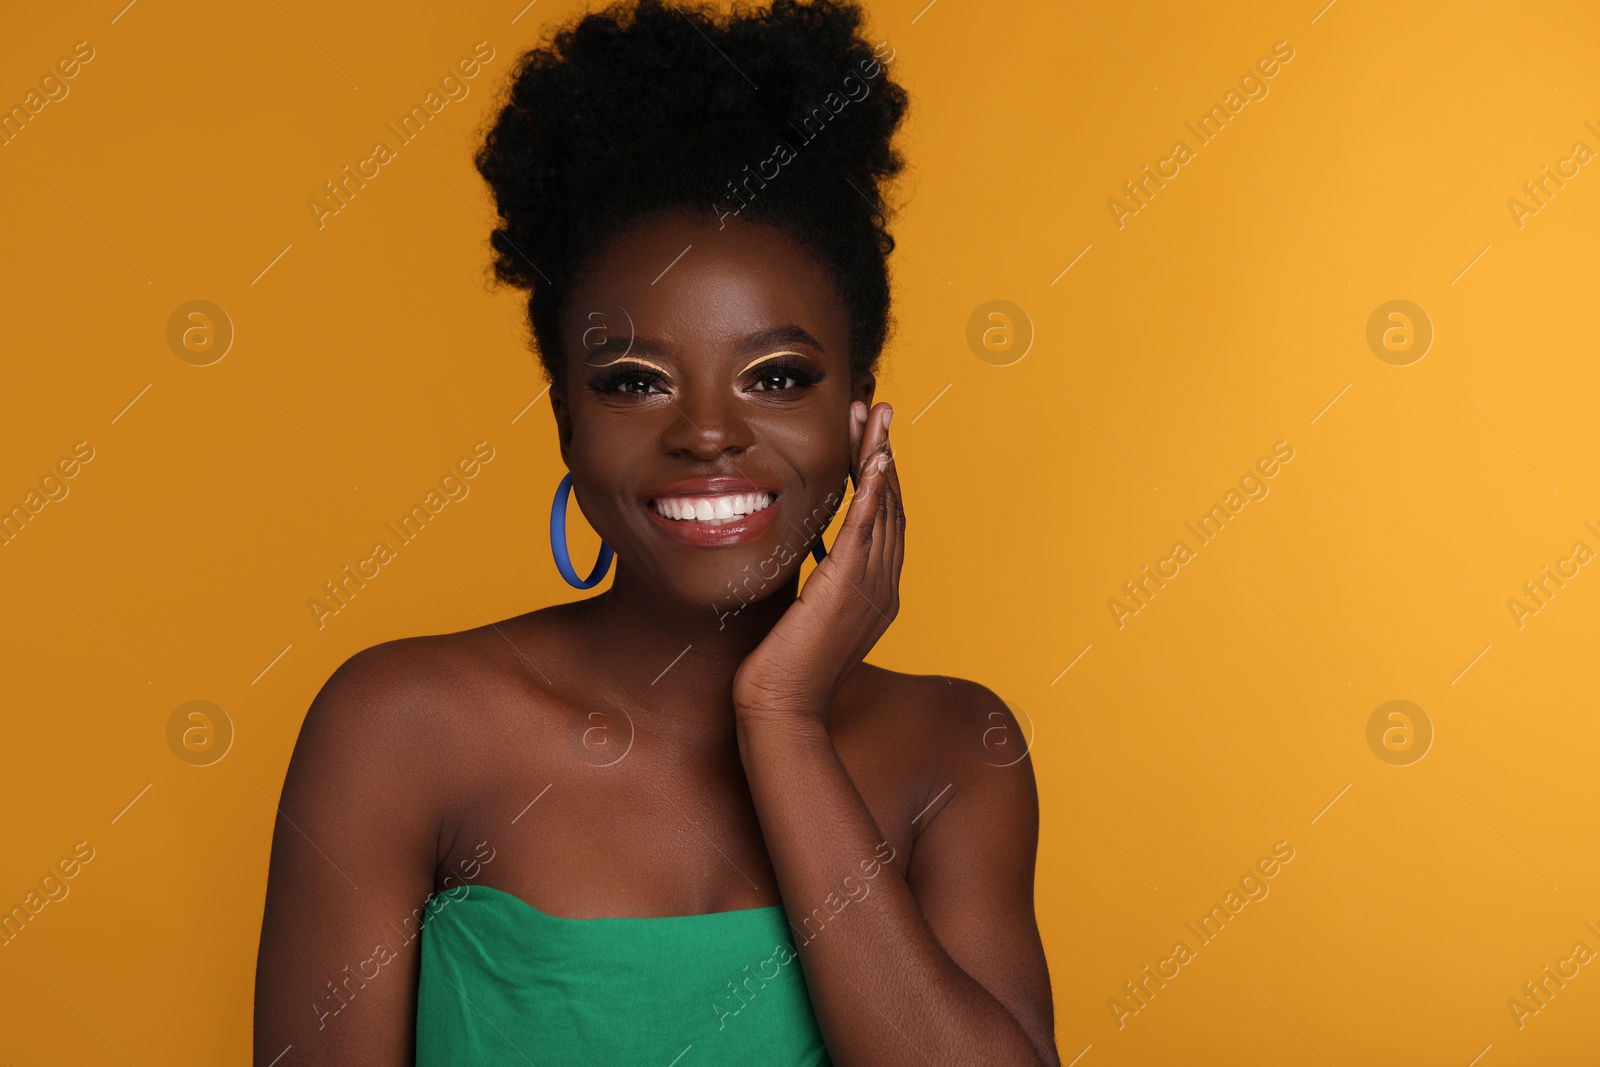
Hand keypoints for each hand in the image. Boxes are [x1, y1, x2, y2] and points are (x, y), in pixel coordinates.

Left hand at [732, 400, 904, 727]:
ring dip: (880, 458)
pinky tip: (876, 459)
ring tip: (874, 417)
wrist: (779, 711)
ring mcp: (871, 589)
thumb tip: (803, 554)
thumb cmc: (782, 673)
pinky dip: (876, 491)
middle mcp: (884, 588)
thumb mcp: (804, 618)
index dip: (881, 477)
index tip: (869, 440)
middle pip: (893, 507)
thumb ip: (814, 584)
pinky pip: (868, 529)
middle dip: (884, 454)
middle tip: (875, 411)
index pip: (886, 522)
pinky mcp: (846, 588)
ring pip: (885, 509)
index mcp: (877, 595)